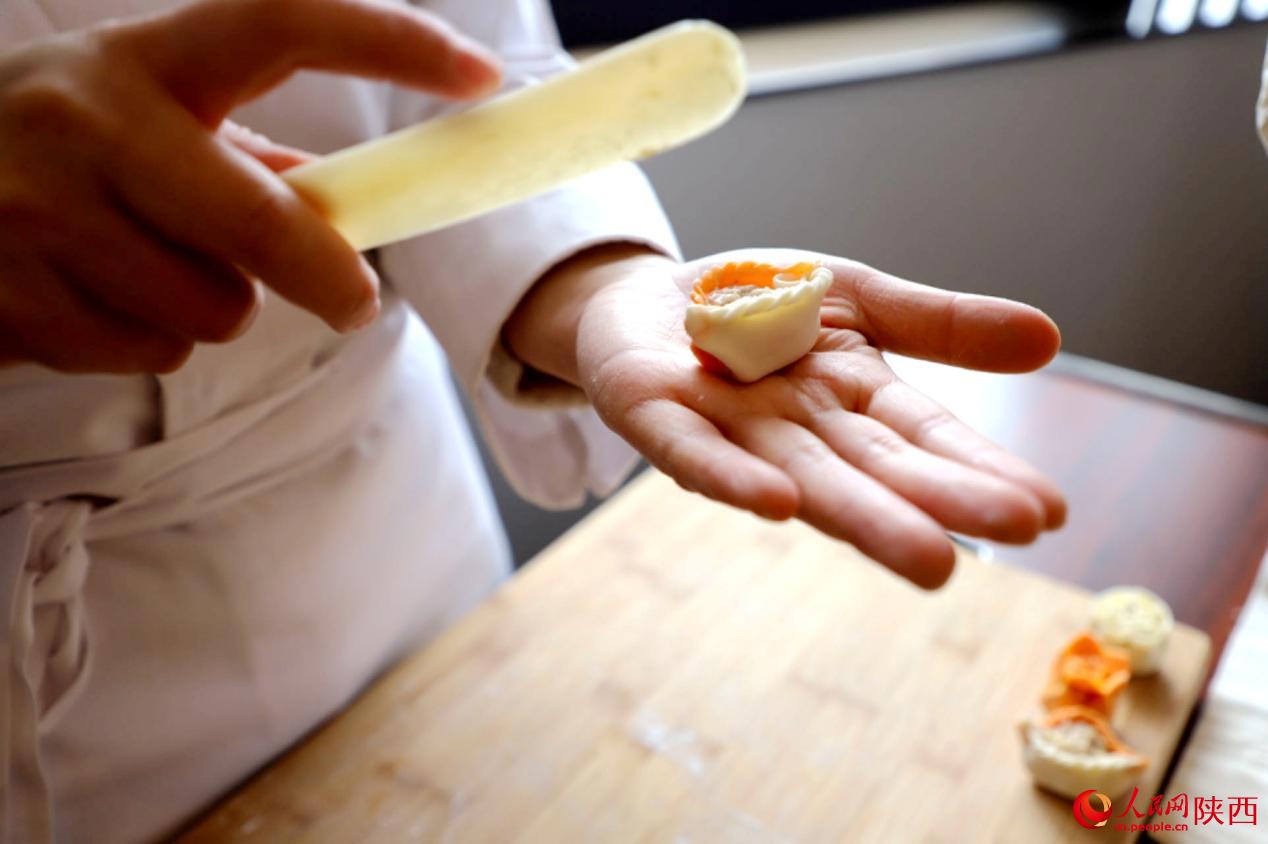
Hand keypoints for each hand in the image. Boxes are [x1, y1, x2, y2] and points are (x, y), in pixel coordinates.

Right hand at [0, 0, 499, 372]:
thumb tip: (347, 198)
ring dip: (208, 307)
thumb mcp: (141, 118)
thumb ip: (243, 154)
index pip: (284, 24)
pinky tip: (91, 296)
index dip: (391, 45)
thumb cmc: (58, 152)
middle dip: (324, 274)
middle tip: (355, 300)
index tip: (479, 77)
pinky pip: (150, 351)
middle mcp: (87, 123)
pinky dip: (144, 340)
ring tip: (142, 267)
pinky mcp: (15, 298)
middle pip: (262, 222)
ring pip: (214, 308)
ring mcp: (40, 213)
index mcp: (142, 62)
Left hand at [543, 248, 1065, 588]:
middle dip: (934, 504)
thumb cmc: (758, 308)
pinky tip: (779, 505)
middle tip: (1010, 534)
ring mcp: (727, 430)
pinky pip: (693, 454)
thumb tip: (1049, 340)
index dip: (978, 471)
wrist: (647, 300)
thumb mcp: (857, 300)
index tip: (1047, 511)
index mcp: (850, 399)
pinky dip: (733, 479)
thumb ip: (938, 325)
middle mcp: (797, 429)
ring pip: (797, 476)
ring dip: (859, 515)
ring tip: (928, 556)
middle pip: (870, 468)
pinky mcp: (658, 417)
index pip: (923, 437)